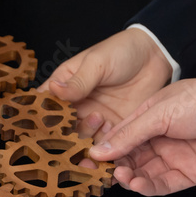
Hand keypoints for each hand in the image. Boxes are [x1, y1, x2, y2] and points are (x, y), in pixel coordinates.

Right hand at [40, 29, 171, 138]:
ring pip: (81, 138)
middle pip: (62, 127)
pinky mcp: (114, 127)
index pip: (46, 104)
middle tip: (75, 130)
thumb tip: (54, 89)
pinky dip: (104, 145)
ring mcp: (94, 117)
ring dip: (85, 138)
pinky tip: (110, 134)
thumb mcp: (97, 63)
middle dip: (65, 133)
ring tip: (98, 121)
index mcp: (65, 86)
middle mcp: (77, 105)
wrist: (154, 56)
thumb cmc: (121, 51)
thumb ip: (78, 81)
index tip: (45, 123)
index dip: (42, 116)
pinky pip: (104, 143)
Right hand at [89, 72, 195, 194]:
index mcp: (149, 119)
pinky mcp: (190, 174)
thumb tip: (99, 150)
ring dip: (130, 178)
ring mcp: (174, 157)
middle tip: (103, 172)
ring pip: (143, 174)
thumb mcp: (159, 113)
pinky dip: (148, 187)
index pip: (119, 138)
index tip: (88, 158)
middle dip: (115, 166)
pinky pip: (163, 185)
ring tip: (123, 177)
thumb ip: (129, 134)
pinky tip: (137, 184)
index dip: (104, 148)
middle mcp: (159, 139)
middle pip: (129, 159)